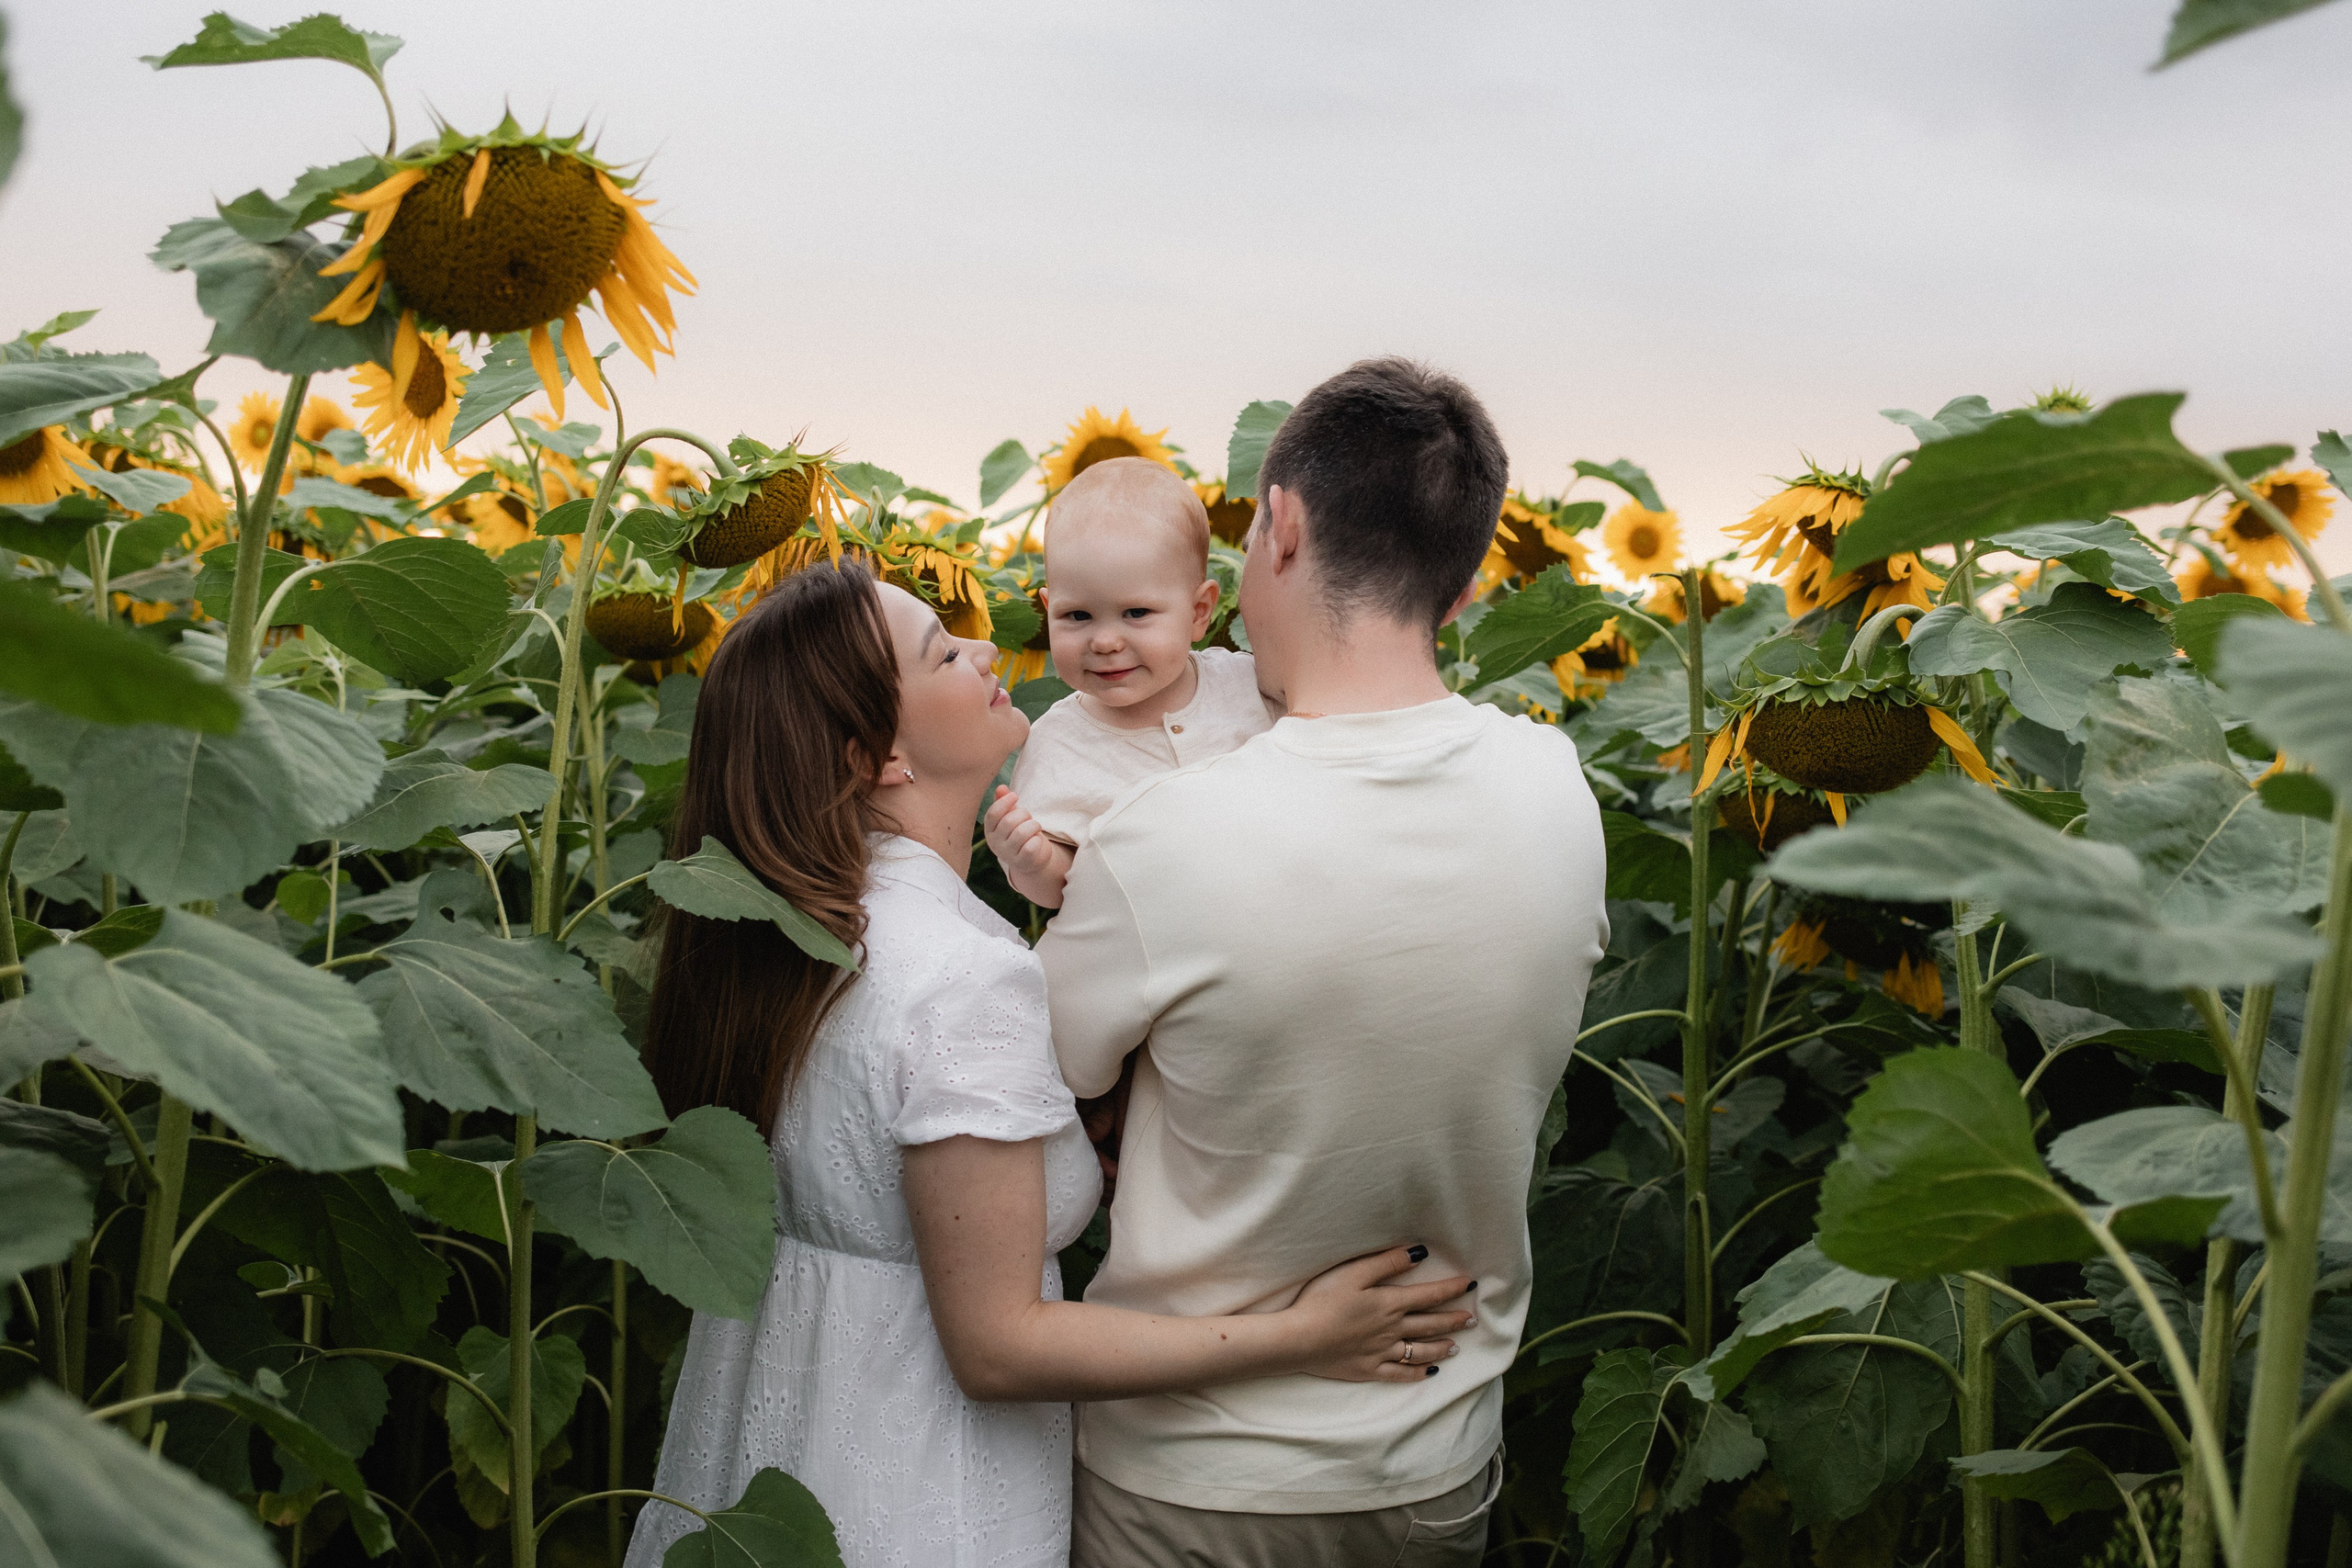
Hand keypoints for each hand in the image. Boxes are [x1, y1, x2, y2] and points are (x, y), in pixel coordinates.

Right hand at [985, 786, 1068, 905]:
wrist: (1032, 858)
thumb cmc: (1020, 832)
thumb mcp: (1011, 816)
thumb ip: (1004, 802)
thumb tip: (1001, 787)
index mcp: (990, 830)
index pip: (992, 814)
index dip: (1004, 802)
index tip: (1016, 795)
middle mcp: (995, 844)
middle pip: (1009, 821)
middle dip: (1024, 814)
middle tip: (1029, 817)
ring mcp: (1008, 855)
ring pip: (1022, 833)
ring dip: (1033, 825)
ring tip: (1035, 827)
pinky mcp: (1022, 862)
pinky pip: (1031, 846)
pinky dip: (1038, 840)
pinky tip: (1037, 840)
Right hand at [1288, 1246, 1476, 1382]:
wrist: (1299, 1340)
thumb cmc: (1322, 1300)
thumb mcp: (1353, 1272)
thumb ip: (1387, 1262)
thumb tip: (1419, 1253)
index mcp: (1389, 1303)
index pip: (1429, 1295)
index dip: (1451, 1289)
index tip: (1470, 1284)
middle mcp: (1392, 1329)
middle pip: (1430, 1324)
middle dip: (1454, 1320)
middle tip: (1472, 1320)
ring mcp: (1381, 1352)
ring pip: (1420, 1350)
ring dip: (1441, 1347)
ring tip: (1456, 1346)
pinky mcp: (1368, 1370)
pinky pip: (1399, 1374)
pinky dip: (1416, 1374)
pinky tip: (1428, 1373)